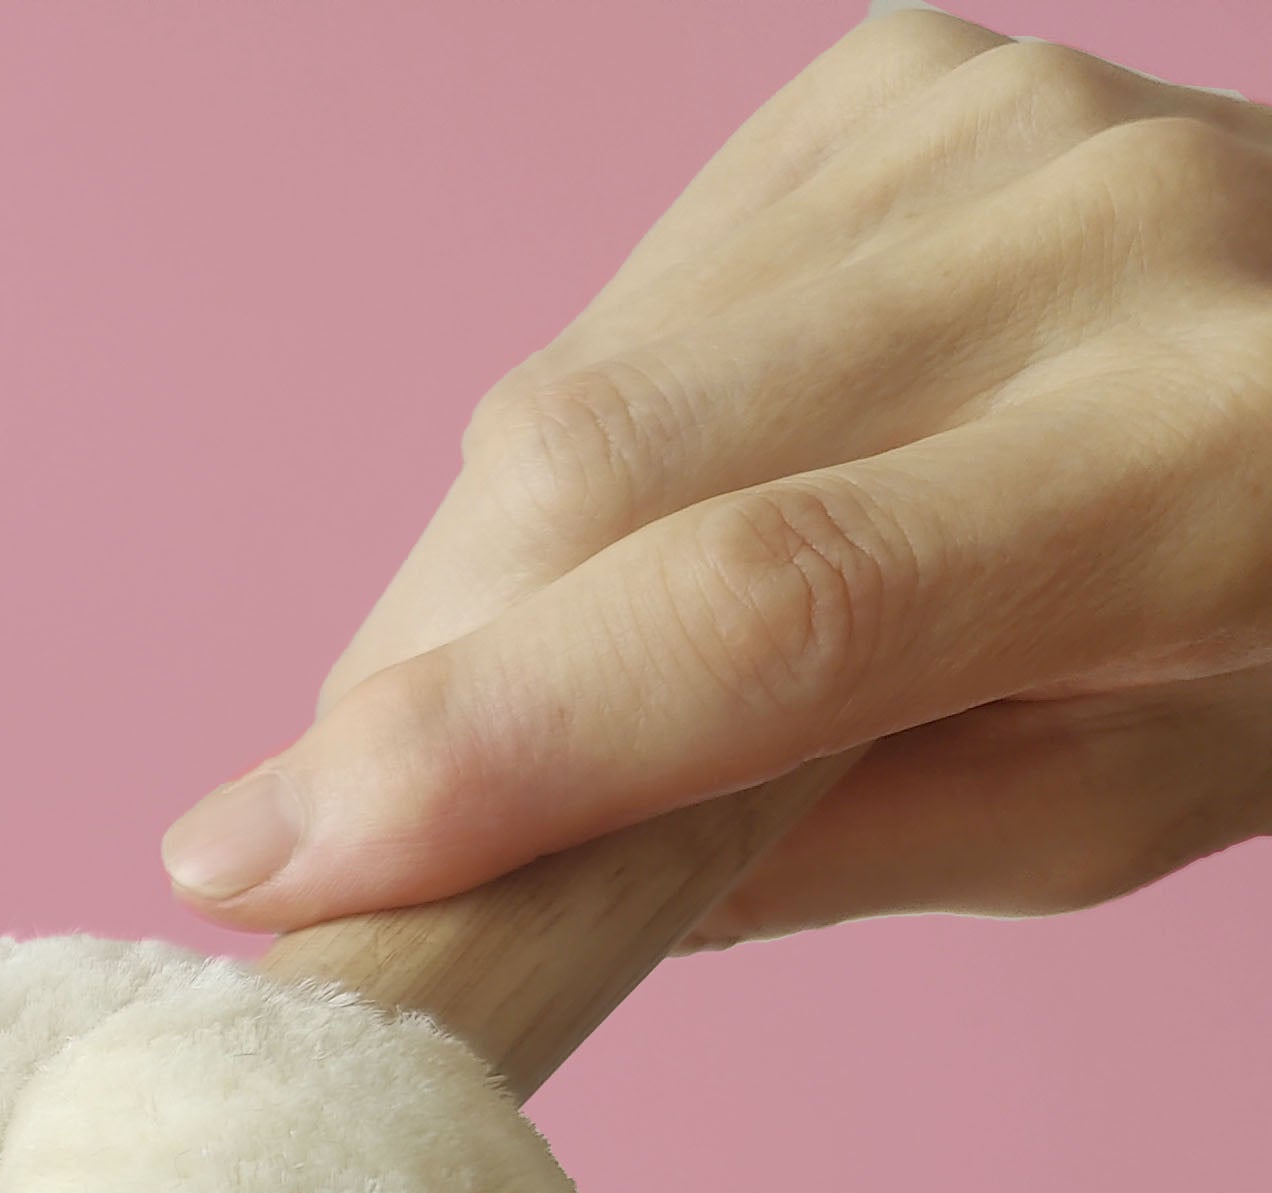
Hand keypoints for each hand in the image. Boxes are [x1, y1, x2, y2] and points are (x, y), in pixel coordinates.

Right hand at [161, 11, 1271, 944]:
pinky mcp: (883, 84)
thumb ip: (815, 849)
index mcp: (1214, 462)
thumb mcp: (1108, 809)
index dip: (483, 746)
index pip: (768, 605)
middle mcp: (1099, 235)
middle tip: (344, 840)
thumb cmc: (1268, 629)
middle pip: (599, 468)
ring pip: (565, 392)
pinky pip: (613, 314)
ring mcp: (981, 122)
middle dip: (416, 684)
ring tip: (560, 683)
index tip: (253, 868)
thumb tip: (488, 876)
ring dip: (478, 588)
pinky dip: (577, 468)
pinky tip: (669, 517)